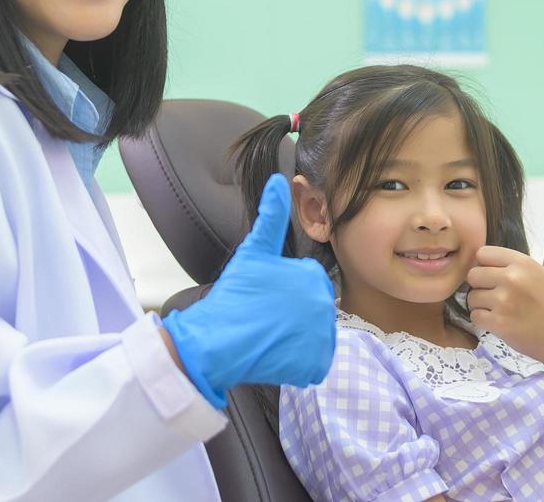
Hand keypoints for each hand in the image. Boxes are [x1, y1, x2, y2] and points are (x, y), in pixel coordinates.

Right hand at [163, 174, 336, 407]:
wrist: (218, 339)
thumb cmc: (235, 294)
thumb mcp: (254, 251)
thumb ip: (271, 216)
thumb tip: (278, 179)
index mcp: (314, 277)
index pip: (310, 285)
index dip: (287, 294)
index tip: (267, 300)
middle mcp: (325, 305)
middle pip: (314, 310)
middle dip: (294, 315)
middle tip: (267, 319)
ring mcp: (322, 336)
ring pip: (315, 336)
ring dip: (297, 338)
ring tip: (270, 336)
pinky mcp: (316, 364)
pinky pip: (313, 362)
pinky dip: (298, 362)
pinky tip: (276, 353)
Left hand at [465, 216, 543, 369]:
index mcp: (522, 262)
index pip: (482, 254)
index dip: (487, 267)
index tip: (499, 278)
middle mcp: (512, 278)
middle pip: (473, 274)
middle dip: (482, 286)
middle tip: (499, 297)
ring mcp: (505, 301)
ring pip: (471, 297)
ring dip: (481, 305)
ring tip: (501, 310)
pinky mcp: (499, 322)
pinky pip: (475, 316)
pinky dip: (483, 321)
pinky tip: (500, 322)